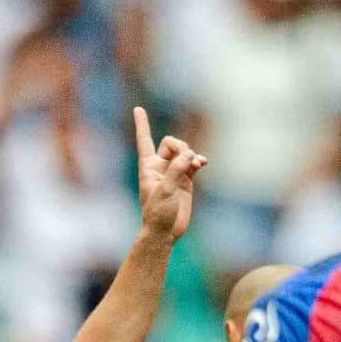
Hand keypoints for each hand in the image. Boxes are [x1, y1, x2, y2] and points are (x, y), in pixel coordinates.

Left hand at [133, 106, 205, 239]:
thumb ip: (176, 170)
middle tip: (187, 159)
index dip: (142, 125)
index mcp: (148, 167)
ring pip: (184, 153)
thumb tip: (191, 154)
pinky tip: (203, 163)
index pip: (144, 140)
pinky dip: (198, 161)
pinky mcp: (186, 181)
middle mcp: (160, 167)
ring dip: (191, 155)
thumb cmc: (158, 213)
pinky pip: (193, 163)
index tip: (138, 108)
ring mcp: (174, 173)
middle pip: (171, 143)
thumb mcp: (165, 191)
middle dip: (180, 146)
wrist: (166, 232)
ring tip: (197, 164)